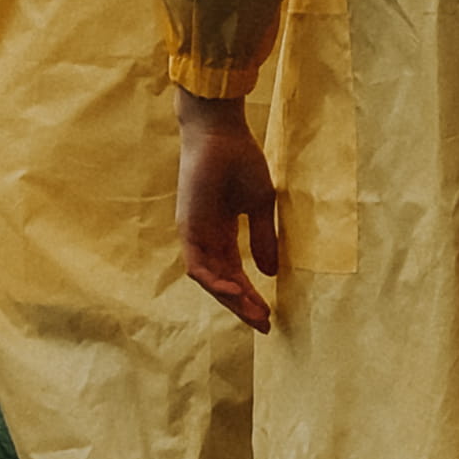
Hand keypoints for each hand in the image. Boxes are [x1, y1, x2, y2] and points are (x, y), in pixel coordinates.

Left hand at [177, 95, 278, 332]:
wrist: (220, 133)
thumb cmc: (240, 160)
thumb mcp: (259, 205)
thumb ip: (263, 238)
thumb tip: (270, 272)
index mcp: (222, 232)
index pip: (235, 273)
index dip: (251, 295)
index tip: (269, 315)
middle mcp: (205, 238)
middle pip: (222, 282)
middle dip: (243, 305)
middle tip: (264, 324)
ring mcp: (195, 234)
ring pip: (210, 279)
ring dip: (232, 299)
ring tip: (256, 314)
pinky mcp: (188, 228)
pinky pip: (198, 265)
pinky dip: (214, 282)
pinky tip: (235, 293)